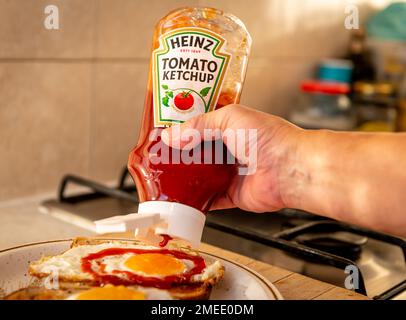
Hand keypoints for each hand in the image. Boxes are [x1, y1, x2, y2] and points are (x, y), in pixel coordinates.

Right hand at [162, 104, 301, 212]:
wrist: (289, 168)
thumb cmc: (269, 138)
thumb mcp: (229, 118)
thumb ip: (198, 125)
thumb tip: (171, 135)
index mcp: (232, 128)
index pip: (201, 127)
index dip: (183, 130)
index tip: (164, 133)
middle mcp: (231, 150)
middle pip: (199, 153)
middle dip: (181, 155)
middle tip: (159, 156)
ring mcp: (232, 173)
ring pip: (202, 177)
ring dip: (186, 178)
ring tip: (164, 176)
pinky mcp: (234, 195)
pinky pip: (210, 200)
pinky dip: (197, 200)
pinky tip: (182, 198)